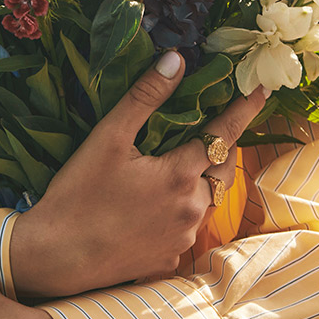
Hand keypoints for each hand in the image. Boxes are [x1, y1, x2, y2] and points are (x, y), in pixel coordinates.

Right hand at [11, 50, 265, 297]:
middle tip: (206, 129)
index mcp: (181, 175)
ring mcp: (183, 238)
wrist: (57, 257)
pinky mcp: (169, 259)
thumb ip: (145, 97)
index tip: (262, 90)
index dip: (245, 110)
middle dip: (220, 148)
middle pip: (222, 170)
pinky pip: (185, 226)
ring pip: (205, 200)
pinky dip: (178, 210)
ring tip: (171, 167)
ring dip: (198, 180)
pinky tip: (149, 205)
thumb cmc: (79, 193)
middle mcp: (192, 209)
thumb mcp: (109, 137)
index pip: (225, 135)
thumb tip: (176, 60)